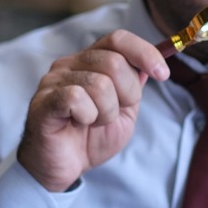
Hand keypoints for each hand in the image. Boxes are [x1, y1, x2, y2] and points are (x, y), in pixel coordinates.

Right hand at [18, 30, 169, 192]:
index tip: (163, 74)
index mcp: (89, 61)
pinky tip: (78, 123)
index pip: (118, 39)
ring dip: (106, 112)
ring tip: (92, 122)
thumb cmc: (90, 139)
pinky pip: (76, 98)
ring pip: (99, 84)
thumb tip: (150, 65)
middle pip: (114, 62)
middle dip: (127, 94)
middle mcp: (69, 64)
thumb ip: (134, 88)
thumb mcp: (124, 113)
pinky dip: (87, 116)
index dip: (144, 52)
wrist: (63, 168)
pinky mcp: (44, 101)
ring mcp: (54, 81)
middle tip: (113, 115)